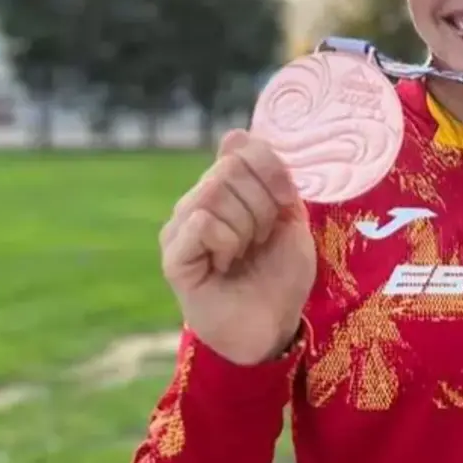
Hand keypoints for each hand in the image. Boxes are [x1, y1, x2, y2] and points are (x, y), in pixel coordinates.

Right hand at [160, 130, 315, 365]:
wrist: (270, 328)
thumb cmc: (280, 277)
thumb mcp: (289, 221)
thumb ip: (272, 179)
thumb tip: (236, 134)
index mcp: (223, 191)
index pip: (242, 149)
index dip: (272, 171)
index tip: (285, 203)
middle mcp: (196, 203)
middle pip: (230, 170)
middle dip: (262, 206)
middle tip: (260, 240)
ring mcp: (180, 229)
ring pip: (215, 194)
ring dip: (246, 228)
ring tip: (242, 255)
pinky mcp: (174, 257)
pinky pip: (201, 223)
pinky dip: (225, 242)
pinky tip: (224, 266)